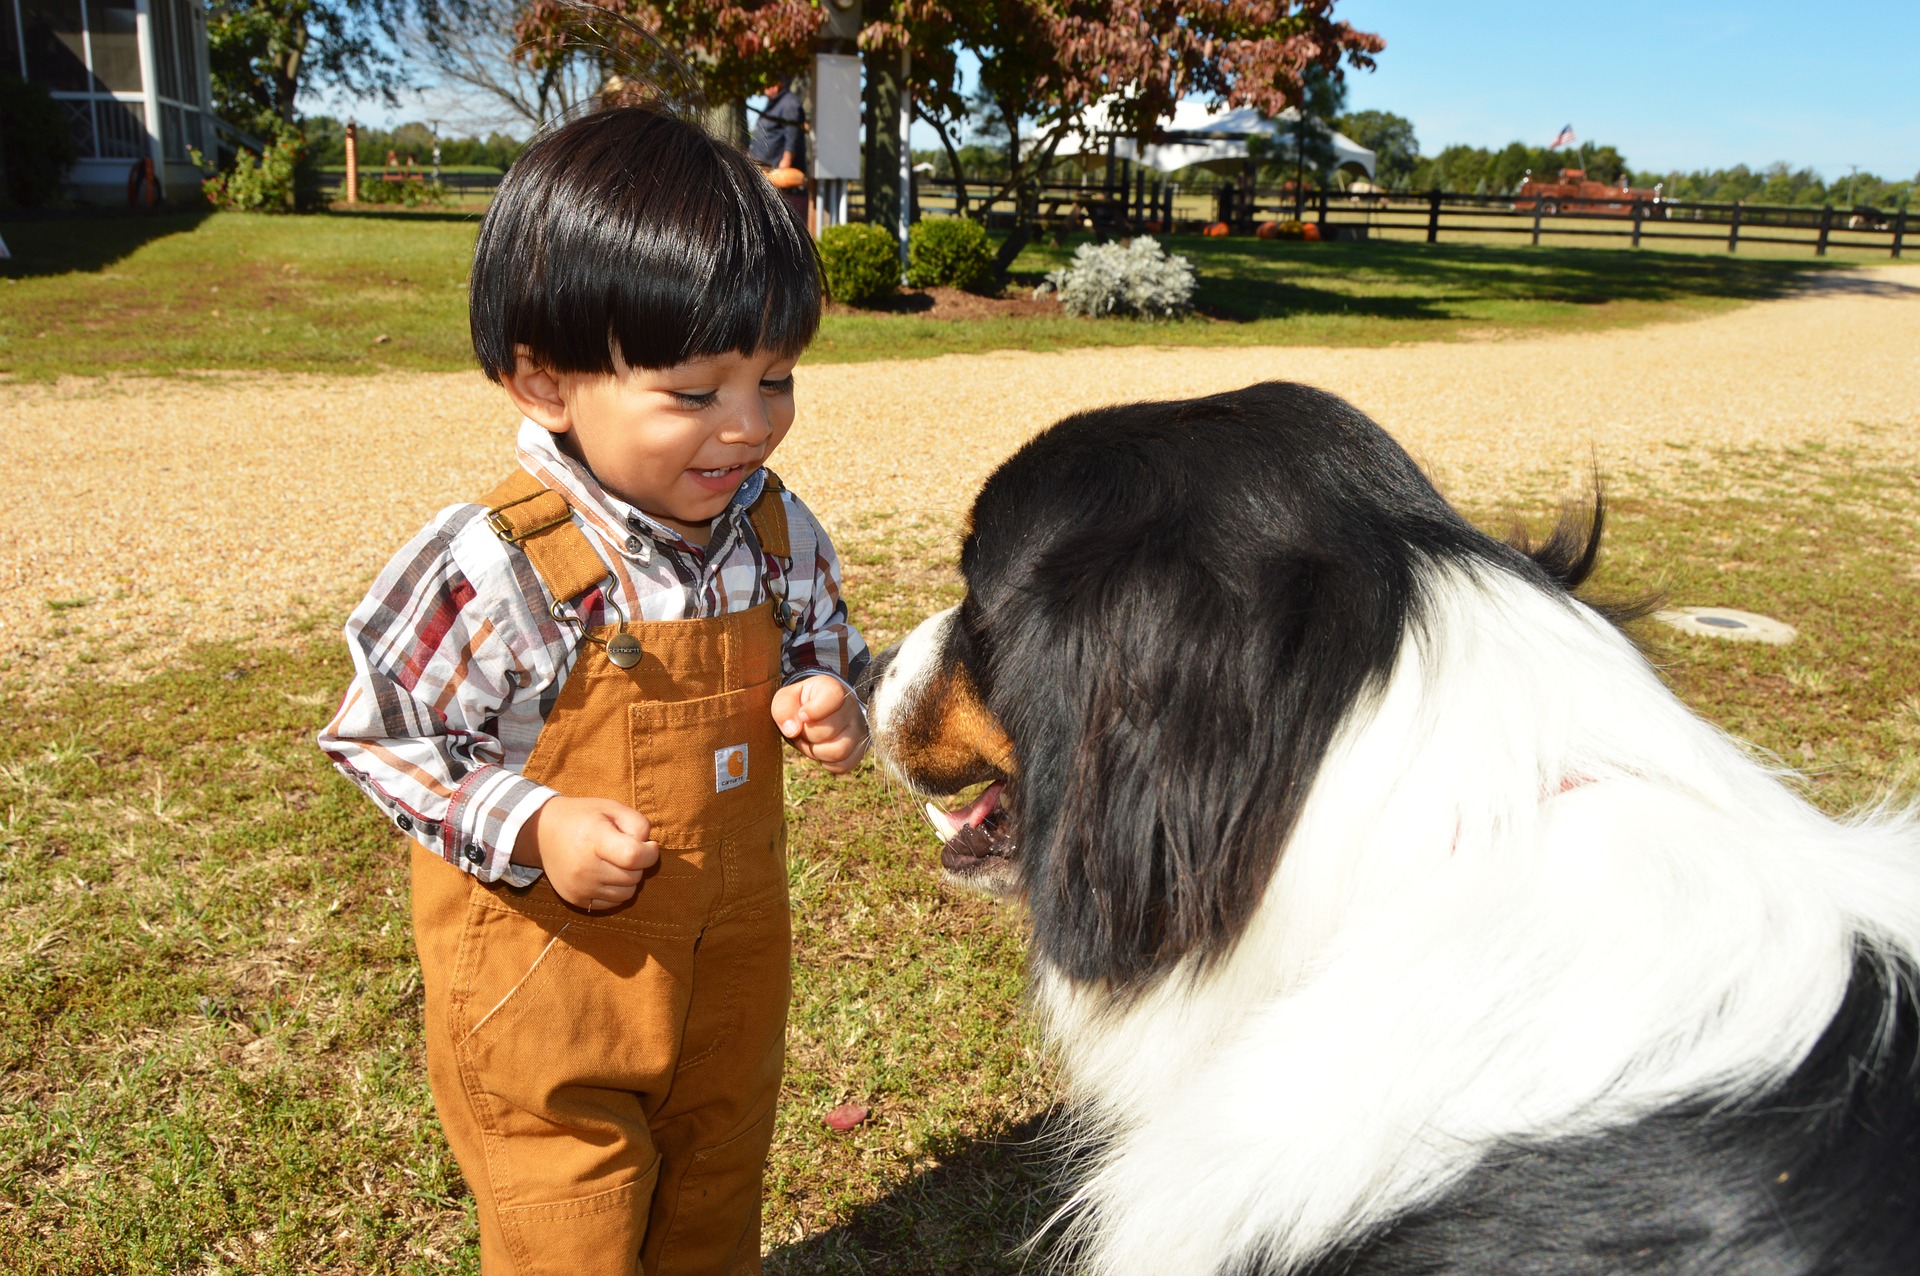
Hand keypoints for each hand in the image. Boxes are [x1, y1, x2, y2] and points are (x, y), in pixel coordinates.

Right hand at [512, 796, 660, 909]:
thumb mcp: (612, 808)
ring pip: (627, 893)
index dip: (649, 852)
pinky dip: (616, 890)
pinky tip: (606, 874)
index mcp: (593, 839)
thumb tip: (649, 849)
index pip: (633, 856)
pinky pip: (613, 903)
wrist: (542, 833)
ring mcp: (579, 887)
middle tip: (624, 849)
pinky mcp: (576, 900)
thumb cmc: (583, 818)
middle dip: (638, 863)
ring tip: (614, 861)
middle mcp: (584, 868)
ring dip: (629, 879)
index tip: (648, 845)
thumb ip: (638, 824)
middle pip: (633, 876)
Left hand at [772, 675, 867, 773]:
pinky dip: (827, 763)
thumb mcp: (786, 699)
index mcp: (833, 689)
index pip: (833, 697)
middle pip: (830, 730)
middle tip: (802, 730)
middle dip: (808, 735)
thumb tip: (792, 730)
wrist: (815, 713)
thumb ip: (783, 709)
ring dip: (816, 752)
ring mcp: (858, 729)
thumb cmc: (800, 704)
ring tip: (810, 742)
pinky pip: (844, 765)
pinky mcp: (859, 749)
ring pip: (839, 751)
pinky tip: (820, 751)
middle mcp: (851, 707)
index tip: (801, 714)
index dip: (813, 711)